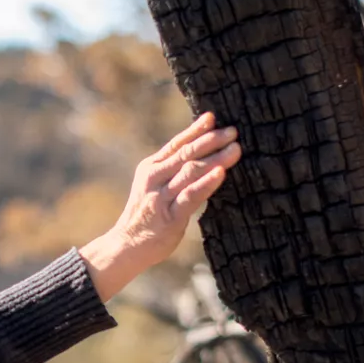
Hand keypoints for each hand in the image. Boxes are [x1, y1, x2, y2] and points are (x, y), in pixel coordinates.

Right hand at [79, 112, 240, 301]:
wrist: (127, 245)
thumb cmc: (146, 216)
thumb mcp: (153, 187)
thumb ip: (172, 172)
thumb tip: (200, 155)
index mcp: (151, 168)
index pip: (176, 144)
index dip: (195, 130)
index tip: (213, 117)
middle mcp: (154, 178)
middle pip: (186, 153)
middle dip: (211, 140)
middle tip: (233, 131)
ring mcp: (161, 196)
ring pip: (191, 171)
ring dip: (215, 158)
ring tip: (235, 149)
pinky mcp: (170, 216)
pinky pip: (191, 196)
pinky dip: (206, 183)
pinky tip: (220, 174)